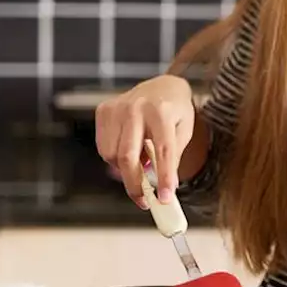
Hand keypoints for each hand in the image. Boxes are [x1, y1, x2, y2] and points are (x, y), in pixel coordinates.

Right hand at [95, 75, 193, 208]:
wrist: (162, 86)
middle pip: (128, 157)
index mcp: (162, 111)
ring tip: (141, 161)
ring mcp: (117, 108)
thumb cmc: (175, 111)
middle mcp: (136, 108)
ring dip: (125, 169)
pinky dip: (115, 157)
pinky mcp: (104, 111)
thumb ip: (173, 158)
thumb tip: (164, 189)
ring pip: (112, 155)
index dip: (164, 177)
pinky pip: (103, 147)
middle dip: (135, 185)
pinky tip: (130, 149)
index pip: (163, 150)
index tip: (165, 198)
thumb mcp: (184, 131)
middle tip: (144, 200)